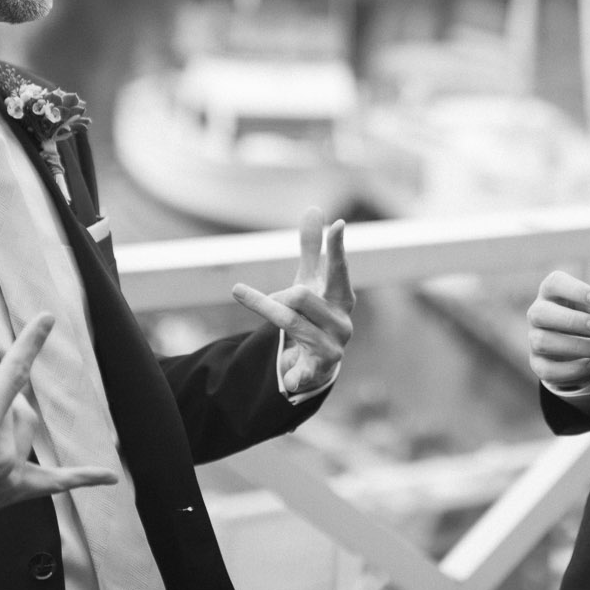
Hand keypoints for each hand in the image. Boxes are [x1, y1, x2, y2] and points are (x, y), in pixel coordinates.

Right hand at [0, 317, 115, 544]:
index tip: (47, 318)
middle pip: (13, 403)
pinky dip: (80, 478)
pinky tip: (108, 477)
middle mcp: (0, 449)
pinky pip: (52, 484)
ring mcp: (8, 473)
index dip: (29, 343)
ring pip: (24, 431)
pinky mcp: (10, 494)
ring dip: (6, 424)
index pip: (11, 373)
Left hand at [232, 208, 352, 396]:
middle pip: (300, 295)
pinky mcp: (318, 371)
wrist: (318, 363)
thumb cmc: (316, 313)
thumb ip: (312, 249)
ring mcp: (333, 348)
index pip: (339, 269)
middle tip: (274, 299)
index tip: (338, 224)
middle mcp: (342, 323)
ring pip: (288, 321)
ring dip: (265, 310)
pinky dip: (294, 374)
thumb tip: (315, 208)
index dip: (337, 247)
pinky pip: (299, 368)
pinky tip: (291, 381)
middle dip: (278, 295)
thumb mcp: (311, 281)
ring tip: (246, 297)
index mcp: (342, 298)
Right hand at [527, 270, 589, 394]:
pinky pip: (546, 369)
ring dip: (576, 346)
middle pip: (541, 313)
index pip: (554, 283)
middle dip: (572, 321)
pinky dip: (571, 369)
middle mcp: (538, 313)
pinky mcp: (538, 364)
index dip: (576, 290)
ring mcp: (534, 339)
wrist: (585, 349)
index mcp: (552, 292)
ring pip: (542, 342)